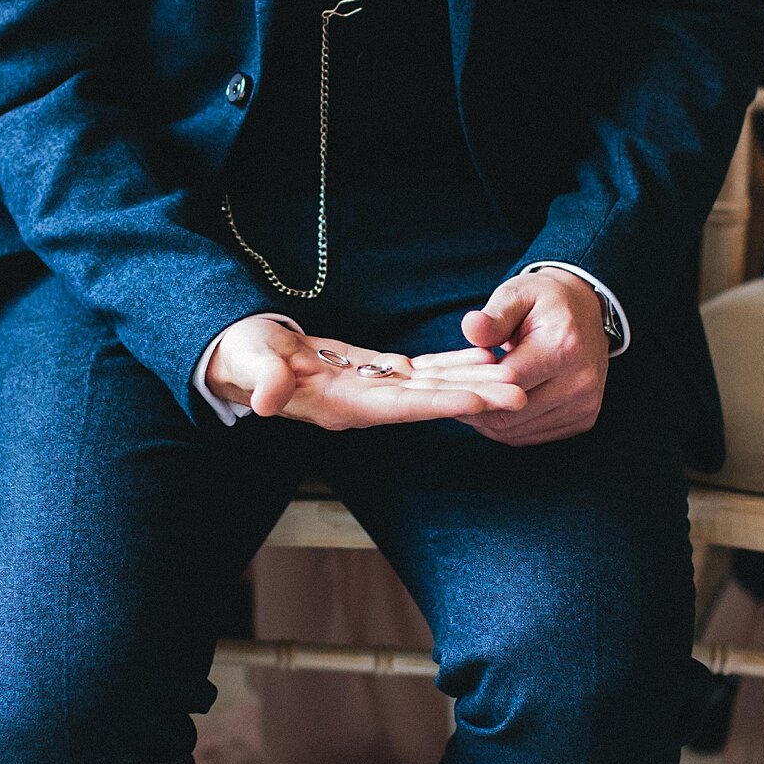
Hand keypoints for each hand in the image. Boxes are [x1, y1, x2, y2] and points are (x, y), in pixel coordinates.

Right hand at [204, 317, 524, 430]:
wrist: (239, 357)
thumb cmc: (241, 357)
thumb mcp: (248, 362)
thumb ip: (263, 379)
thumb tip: (267, 400)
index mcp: (338, 404)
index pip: (399, 407)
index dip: (441, 403)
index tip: (482, 401)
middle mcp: (364, 404)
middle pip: (429, 403)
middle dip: (475, 398)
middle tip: (524, 393)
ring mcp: (372, 391)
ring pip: (434, 387)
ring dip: (475, 382)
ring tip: (518, 375)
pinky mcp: (376, 374)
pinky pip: (423, 372)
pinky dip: (454, 365)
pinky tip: (484, 359)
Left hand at [457, 267, 609, 446]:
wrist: (586, 312)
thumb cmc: (544, 302)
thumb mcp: (518, 293)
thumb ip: (494, 314)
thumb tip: (470, 327)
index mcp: (563, 347)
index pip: (506, 381)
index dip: (472, 384)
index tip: (448, 380)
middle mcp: (580, 381)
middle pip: (510, 413)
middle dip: (475, 406)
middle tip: (448, 396)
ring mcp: (584, 404)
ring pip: (517, 431)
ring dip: (486, 421)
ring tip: (467, 400)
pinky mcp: (583, 420)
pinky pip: (531, 436)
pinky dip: (505, 428)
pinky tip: (491, 409)